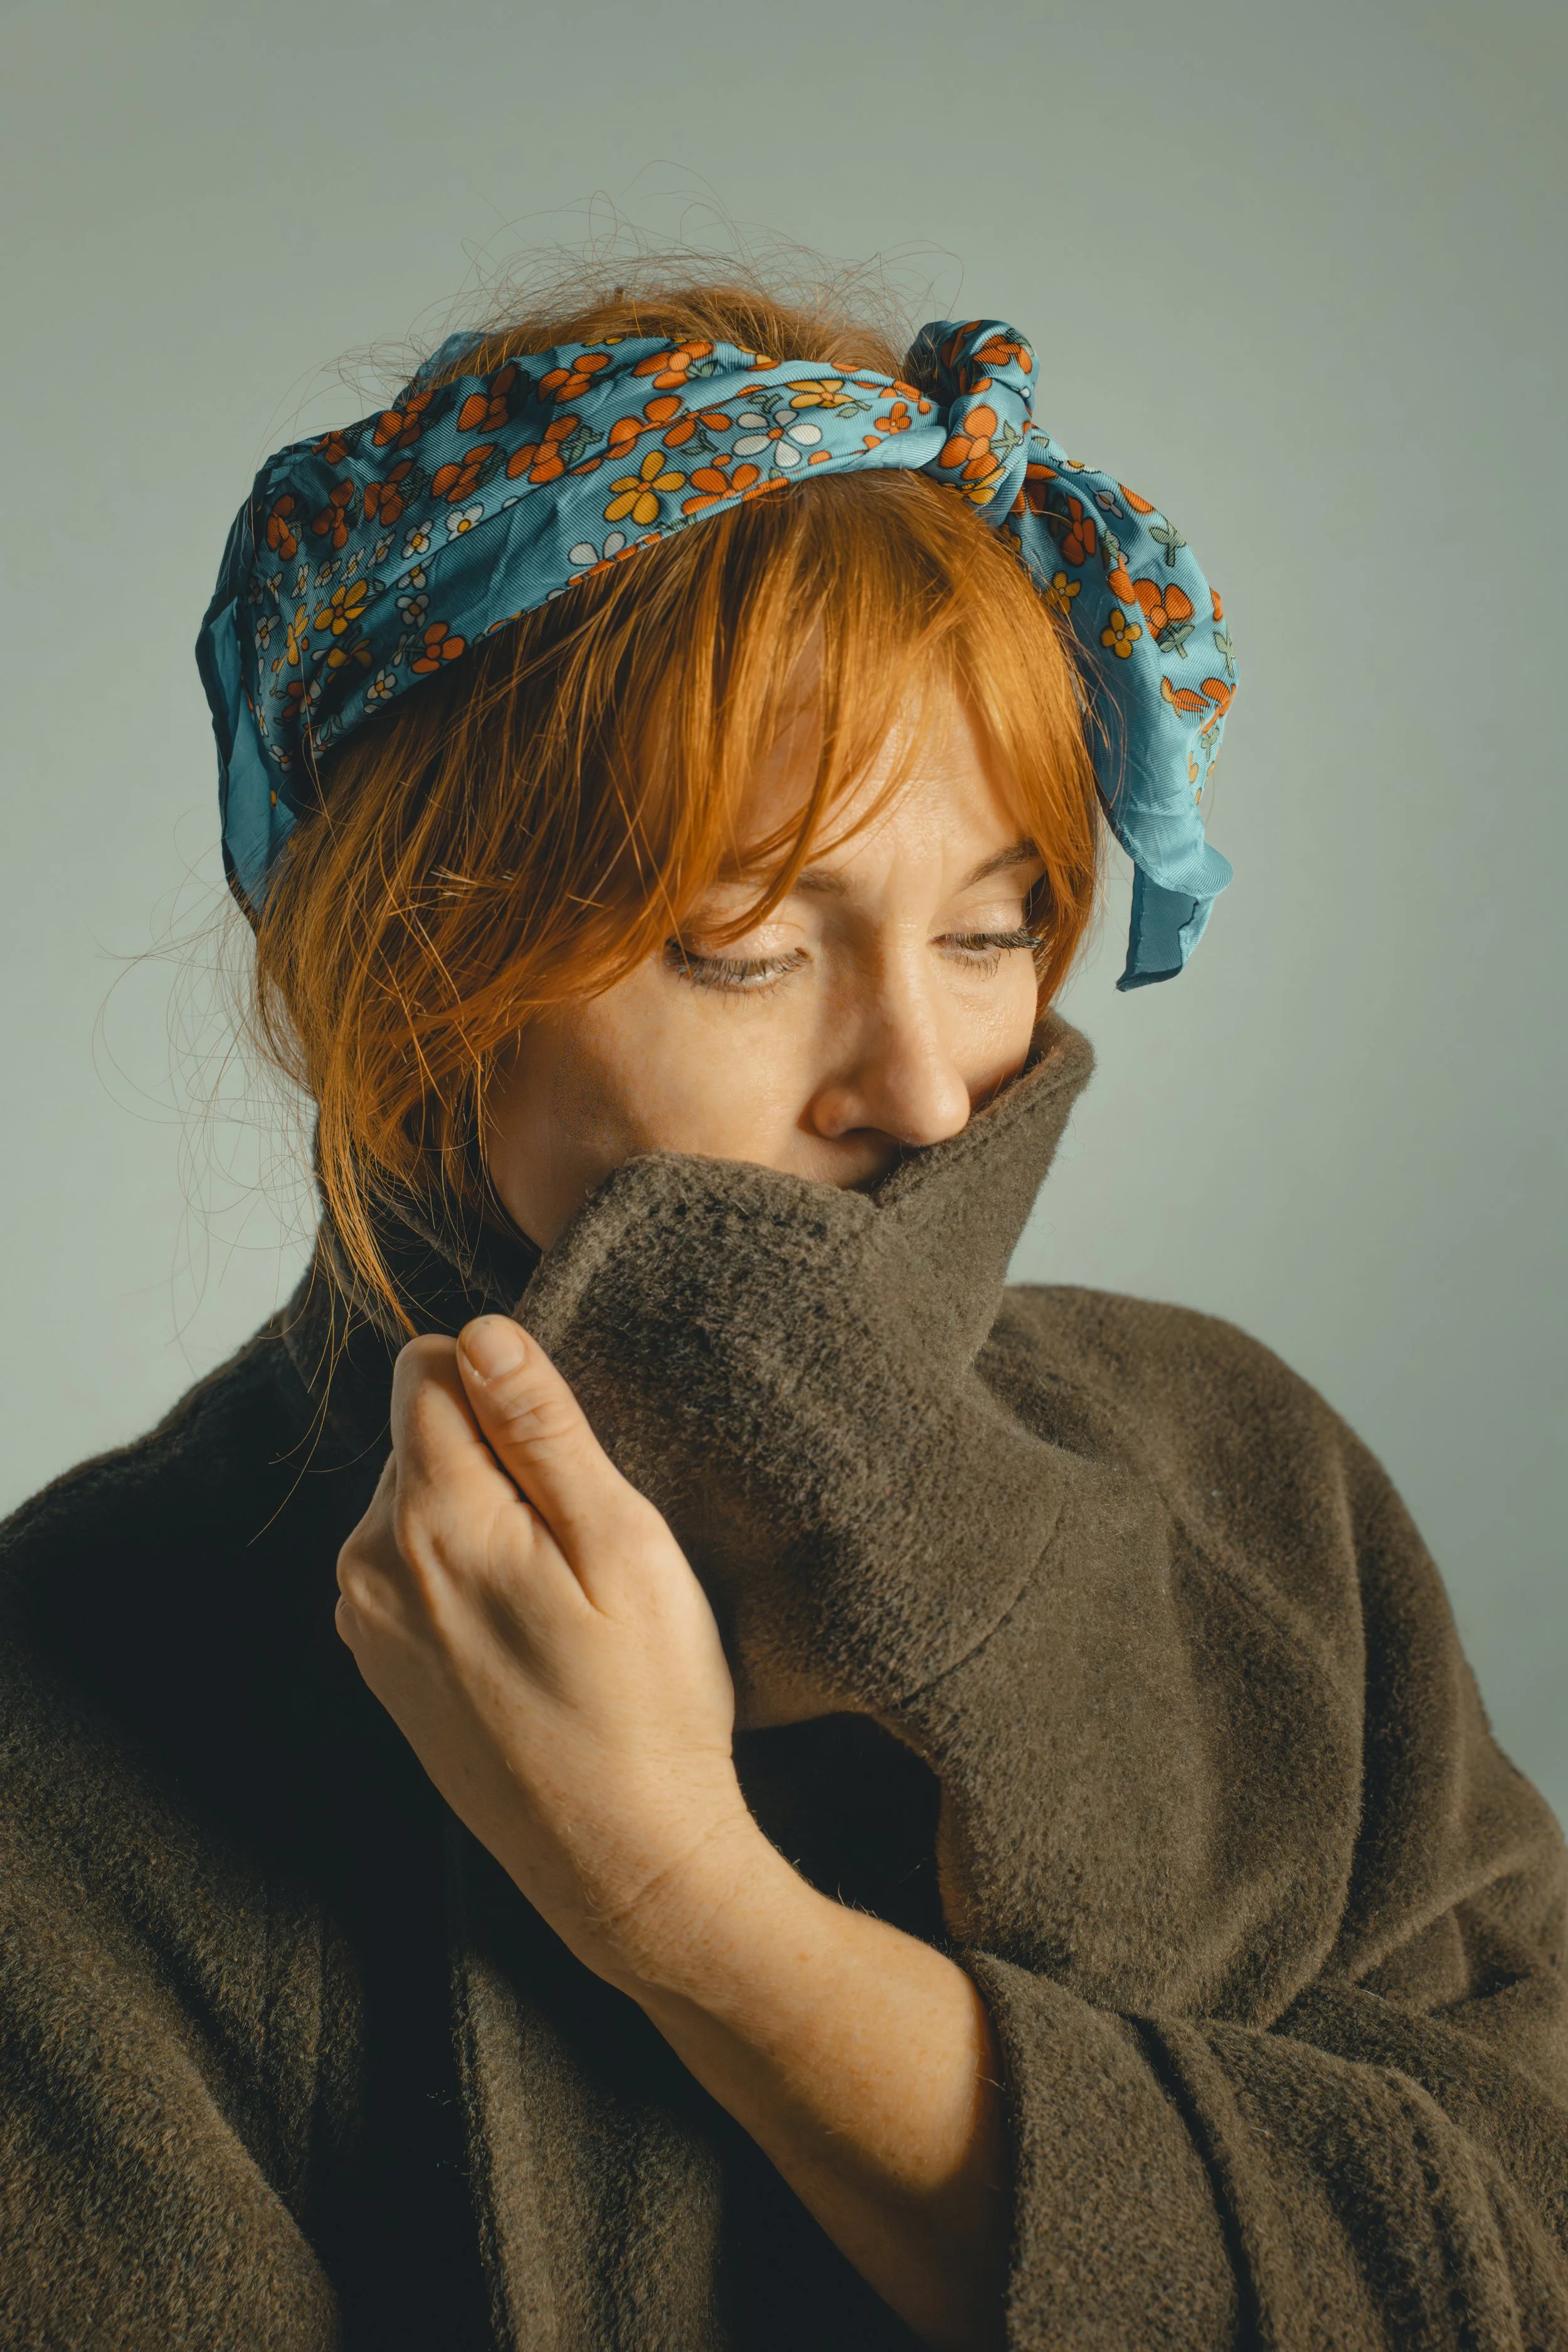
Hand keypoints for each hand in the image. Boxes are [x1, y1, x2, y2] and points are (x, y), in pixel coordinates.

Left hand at [334, 1314, 757, 1989]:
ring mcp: (366, 1624)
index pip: (428, 1365)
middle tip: (581, 1544)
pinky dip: (466, 1577)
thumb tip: (481, 1331)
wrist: (624, 1865)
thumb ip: (543, 1428)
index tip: (569, 1456)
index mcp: (429, 1518)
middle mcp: (369, 1563)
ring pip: (417, 1501)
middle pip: (421, 1434)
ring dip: (483, 1519)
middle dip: (497, 1456)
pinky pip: (412, 1568)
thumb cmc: (647, 1704)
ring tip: (562, 1598)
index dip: (509, 1386)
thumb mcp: (623, 1545)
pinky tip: (532, 1636)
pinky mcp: (381, 1667)